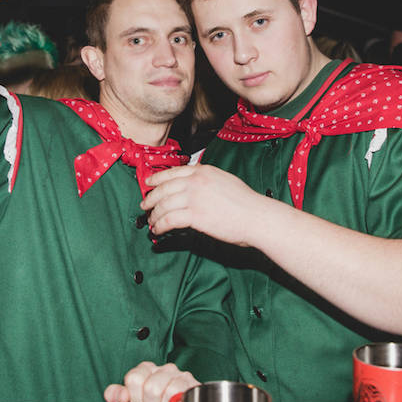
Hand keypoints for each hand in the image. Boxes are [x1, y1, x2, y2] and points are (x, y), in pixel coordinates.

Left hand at [103, 361, 197, 401]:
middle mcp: (164, 368)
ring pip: (166, 392)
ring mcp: (179, 375)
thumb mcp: (131, 400)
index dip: (135, 397)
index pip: (134, 379)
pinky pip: (180, 395)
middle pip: (150, 388)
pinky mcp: (192, 384)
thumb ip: (116, 396)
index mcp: (146, 368)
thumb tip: (120, 397)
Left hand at [142, 164, 270, 245]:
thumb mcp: (224, 180)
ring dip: (154, 215)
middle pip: (163, 189)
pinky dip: (160, 226)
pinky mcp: (194, 216)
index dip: (157, 179)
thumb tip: (194, 184)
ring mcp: (194, 198)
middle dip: (151, 199)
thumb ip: (207, 179)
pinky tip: (158, 231)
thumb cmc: (246, 202)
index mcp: (203, 171)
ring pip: (163, 205)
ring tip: (151, 222)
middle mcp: (196, 182)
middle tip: (144, 206)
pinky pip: (168, 220)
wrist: (257, 216)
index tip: (149, 184)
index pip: (172, 172)